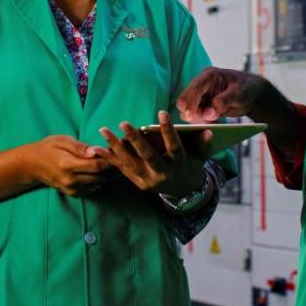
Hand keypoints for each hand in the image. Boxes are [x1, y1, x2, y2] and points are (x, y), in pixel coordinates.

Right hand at [24, 135, 109, 196]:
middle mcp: (70, 180)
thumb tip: (96, 151)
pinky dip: (99, 181)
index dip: (110, 160)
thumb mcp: (62, 141)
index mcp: (68, 165)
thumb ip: (80, 147)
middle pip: (100, 176)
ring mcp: (71, 189)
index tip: (117, 152)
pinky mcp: (72, 193)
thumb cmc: (48, 148)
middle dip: (112, 167)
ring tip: (115, 164)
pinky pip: (91, 189)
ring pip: (98, 184)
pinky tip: (104, 172)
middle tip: (120, 158)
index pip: (96, 165)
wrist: (32, 165)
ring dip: (108, 175)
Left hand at [95, 111, 210, 196]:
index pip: (174, 146)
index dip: (168, 130)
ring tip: (104, 130)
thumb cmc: (191, 166)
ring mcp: (148, 180)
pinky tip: (97, 148)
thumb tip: (208, 131)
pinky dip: (110, 159)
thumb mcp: (200, 157)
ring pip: (130, 163)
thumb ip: (203, 144)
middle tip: (124, 123)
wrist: (184, 192)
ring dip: (116, 147)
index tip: (162, 113)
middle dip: (135, 140)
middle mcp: (163, 174)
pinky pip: (122, 169)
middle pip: (148, 156)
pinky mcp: (138, 183)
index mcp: (179, 165)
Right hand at [177, 67, 269, 122]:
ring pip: (187, 109)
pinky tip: (215, 122)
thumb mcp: (239, 94)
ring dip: (196, 118)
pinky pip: (194, 115)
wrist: (252, 93)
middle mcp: (201, 83)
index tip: (192, 118)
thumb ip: (223, 102)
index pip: (193, 90)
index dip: (190, 104)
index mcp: (209, 75)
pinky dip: (201, 121)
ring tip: (214, 121)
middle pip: (184, 99)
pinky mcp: (201, 104)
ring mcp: (200, 94)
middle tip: (206, 122)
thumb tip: (208, 113)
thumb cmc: (247, 89)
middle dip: (191, 113)